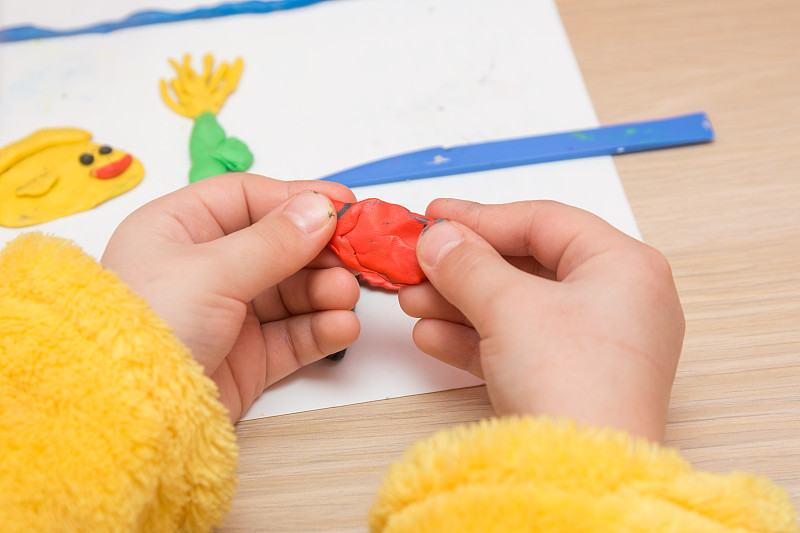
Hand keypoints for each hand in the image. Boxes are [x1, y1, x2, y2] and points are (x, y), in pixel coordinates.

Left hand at [101, 174, 360, 420]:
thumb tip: (323, 209)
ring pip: (292, 293)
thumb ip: (273, 242)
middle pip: (279, 247)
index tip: (344, 205)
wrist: (125, 416)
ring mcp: (229, 314)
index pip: (249, 199)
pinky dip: (321, 330)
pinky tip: (341, 327)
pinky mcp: (248, 357)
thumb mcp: (210, 271)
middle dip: (319, 252)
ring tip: (345, 297)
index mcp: (179, 229)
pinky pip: (293, 335)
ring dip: (325, 292)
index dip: (297, 200)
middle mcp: (205, 267)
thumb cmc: (148, 325)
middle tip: (355, 258)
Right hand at [399, 199, 683, 441]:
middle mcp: (619, 303)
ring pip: (518, 307)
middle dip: (464, 267)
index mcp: (625, 267)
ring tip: (413, 299)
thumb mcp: (510, 307)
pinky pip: (518, 344)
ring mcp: (597, 346)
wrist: (583, 480)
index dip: (483, 216)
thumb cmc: (574, 386)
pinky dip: (475, 338)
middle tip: (421, 260)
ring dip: (460, 302)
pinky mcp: (573, 381)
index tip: (437, 215)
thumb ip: (468, 264)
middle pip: (528, 265)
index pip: (545, 222)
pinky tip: (432, 336)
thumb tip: (439, 239)